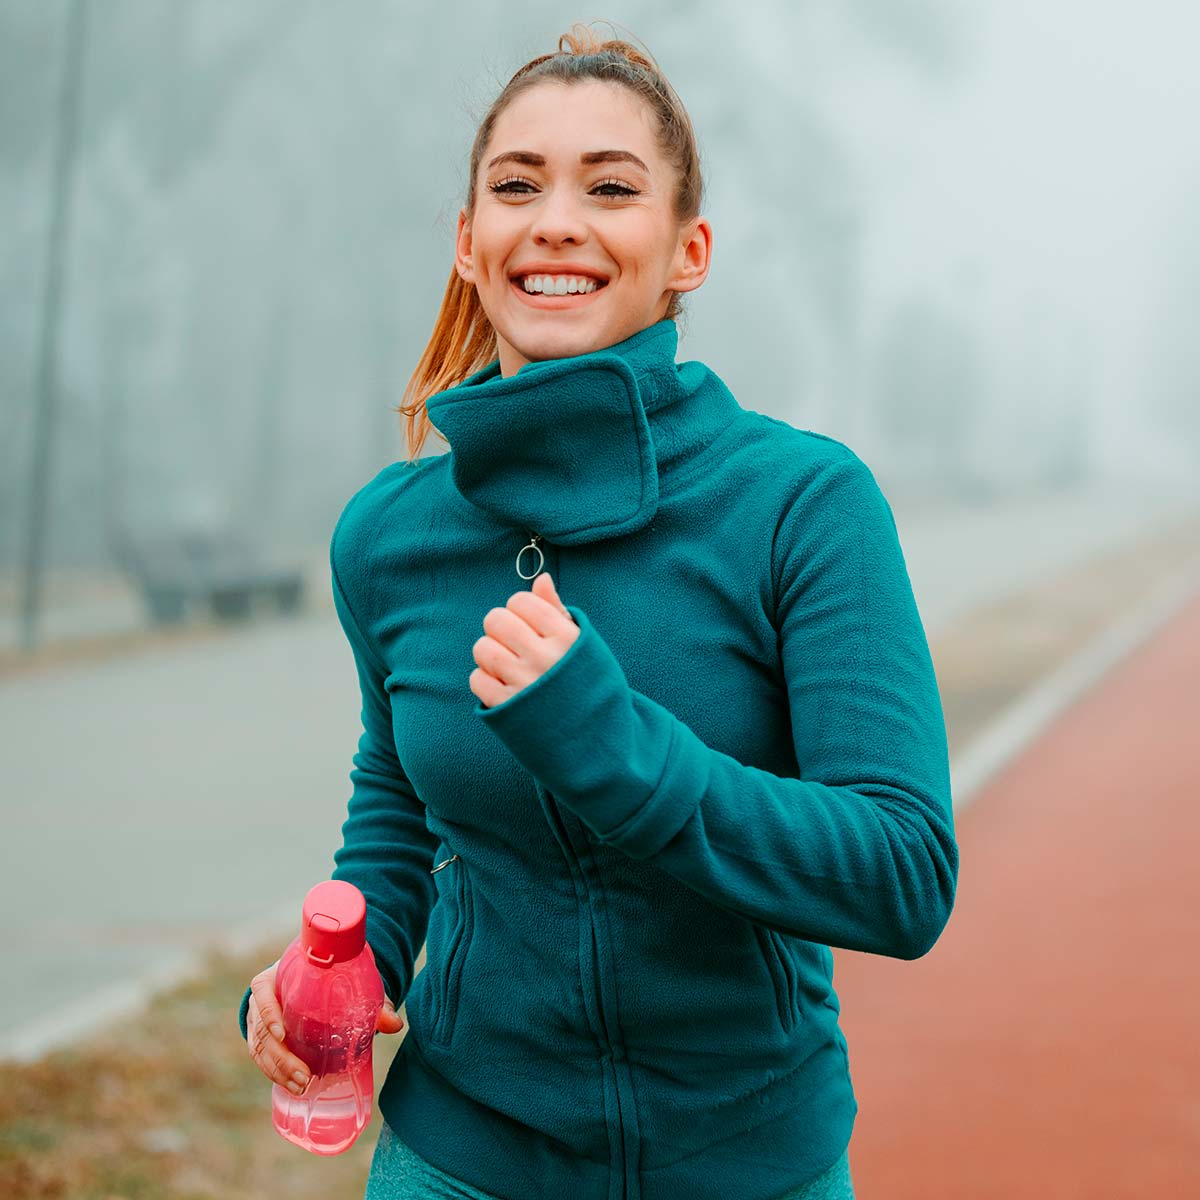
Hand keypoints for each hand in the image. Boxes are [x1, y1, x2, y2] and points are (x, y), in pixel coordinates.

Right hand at [245, 958, 402, 1091]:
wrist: (315, 978)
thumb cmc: (331, 978)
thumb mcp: (350, 982)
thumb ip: (372, 1002)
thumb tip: (395, 1024)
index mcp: (278, 974)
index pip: (262, 990)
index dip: (267, 1012)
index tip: (282, 1034)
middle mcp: (264, 996)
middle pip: (260, 1027)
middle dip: (280, 1057)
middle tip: (304, 1076)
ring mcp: (259, 1017)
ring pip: (259, 1047)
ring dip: (276, 1070)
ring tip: (301, 1086)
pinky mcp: (263, 1036)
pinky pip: (261, 1056)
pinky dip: (274, 1073)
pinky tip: (291, 1086)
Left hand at [469, 571, 577, 708]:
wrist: (594, 737)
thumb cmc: (586, 682)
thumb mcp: (582, 644)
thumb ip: (557, 610)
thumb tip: (540, 579)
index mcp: (566, 638)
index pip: (521, 601)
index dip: (519, 608)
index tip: (529, 623)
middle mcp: (544, 658)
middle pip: (496, 620)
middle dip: (500, 627)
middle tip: (513, 642)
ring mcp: (524, 683)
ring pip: (482, 648)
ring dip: (490, 652)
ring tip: (508, 663)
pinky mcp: (507, 708)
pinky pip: (477, 679)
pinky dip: (485, 679)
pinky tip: (503, 684)